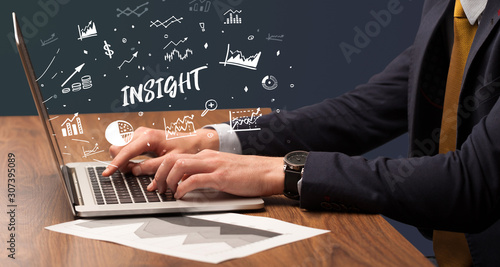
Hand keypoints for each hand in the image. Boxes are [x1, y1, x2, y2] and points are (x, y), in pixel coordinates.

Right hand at [102, 127, 218, 176]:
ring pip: (119, 147)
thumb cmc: (186, 149)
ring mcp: (139, 133)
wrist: (193, 140)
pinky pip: (125, 147)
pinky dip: (127, 157)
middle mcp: (141, 133)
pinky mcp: (140, 136)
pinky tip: (137, 164)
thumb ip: (153, 167)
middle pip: (117, 148)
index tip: (106, 174)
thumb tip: (136, 172)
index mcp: (148, 137)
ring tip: (138, 168)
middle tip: (134, 172)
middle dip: (120, 163)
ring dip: (123, 160)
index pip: (125, 152)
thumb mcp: (171, 161)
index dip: (115, 165)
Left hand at [148, 149, 284, 198]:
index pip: (175, 155)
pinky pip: (195, 179)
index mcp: (206, 155)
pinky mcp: (220, 176)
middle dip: (157, 172)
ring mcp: (213, 165)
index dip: (158, 167)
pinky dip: (183, 188)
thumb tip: (187, 183)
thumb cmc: (247, 174)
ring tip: (167, 192)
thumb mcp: (222, 170)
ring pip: (180, 165)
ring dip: (168, 180)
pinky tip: (180, 195)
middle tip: (154, 187)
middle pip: (172, 158)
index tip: (149, 178)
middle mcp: (207, 157)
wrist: (267, 171)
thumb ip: (205, 173)